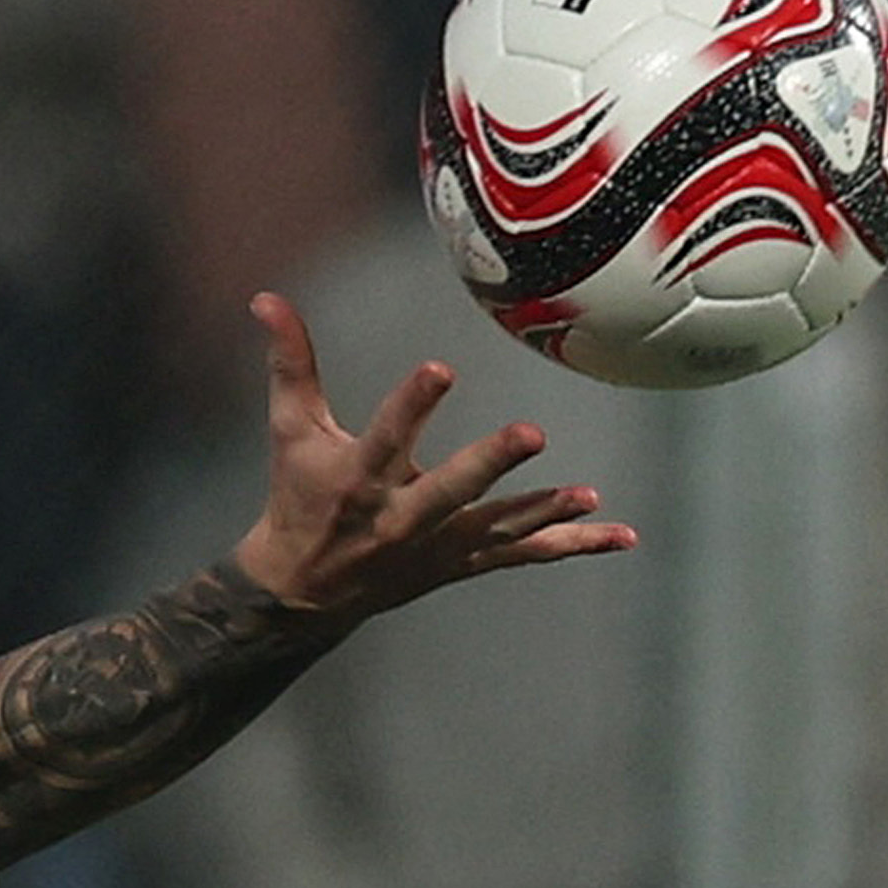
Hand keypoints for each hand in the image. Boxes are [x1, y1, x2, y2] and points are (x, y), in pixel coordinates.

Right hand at [232, 291, 635, 617]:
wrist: (304, 590)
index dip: (411, 404)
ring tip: (587, 495)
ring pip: (495, 528)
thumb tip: (267, 298)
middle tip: (532, 433)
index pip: (385, 436)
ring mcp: (435, 546)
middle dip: (489, 465)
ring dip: (542, 511)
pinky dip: (570, 544)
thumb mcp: (290, 429)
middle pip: (449, 490)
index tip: (440, 368)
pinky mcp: (460, 563)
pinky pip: (522, 554)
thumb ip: (289, 362)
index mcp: (358, 478)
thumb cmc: (298, 495)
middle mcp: (399, 517)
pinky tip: (621, 533)